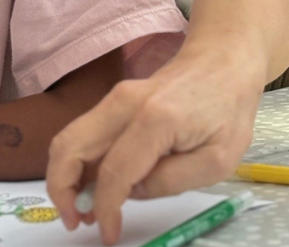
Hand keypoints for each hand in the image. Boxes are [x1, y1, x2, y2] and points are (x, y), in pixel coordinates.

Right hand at [46, 47, 262, 244]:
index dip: (104, 209)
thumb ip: (171, 181)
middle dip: (61, 190)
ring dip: (64, 176)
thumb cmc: (227, 108)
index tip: (107, 234)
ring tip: (83, 208)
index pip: (112, 172)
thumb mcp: (217, 160)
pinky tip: (93, 185)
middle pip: (68, 147)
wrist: (222, 60)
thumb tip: (132, 192)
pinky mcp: (113, 100)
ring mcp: (114, 98)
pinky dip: (77, 162)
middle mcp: (122, 104)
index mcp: (153, 120)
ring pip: (69, 138)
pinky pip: (83, 133)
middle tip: (76, 221)